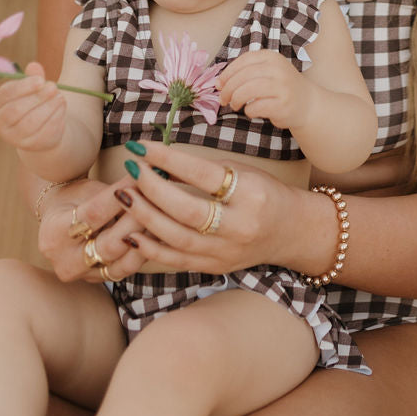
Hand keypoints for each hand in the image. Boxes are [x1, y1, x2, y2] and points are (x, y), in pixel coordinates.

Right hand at [0, 63, 66, 152]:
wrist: (42, 127)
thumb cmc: (34, 101)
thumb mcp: (32, 88)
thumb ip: (33, 77)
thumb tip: (34, 65)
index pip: (5, 95)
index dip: (23, 87)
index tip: (41, 80)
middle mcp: (1, 123)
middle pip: (16, 110)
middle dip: (37, 97)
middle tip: (54, 87)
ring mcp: (14, 137)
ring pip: (30, 123)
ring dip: (48, 107)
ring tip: (60, 96)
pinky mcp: (30, 145)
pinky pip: (43, 132)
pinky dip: (55, 118)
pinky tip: (61, 107)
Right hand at [37, 177, 150, 286]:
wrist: (61, 221)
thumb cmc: (76, 198)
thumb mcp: (87, 190)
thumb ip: (112, 193)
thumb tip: (148, 178)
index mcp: (54, 232)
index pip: (94, 213)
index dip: (121, 195)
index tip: (143, 176)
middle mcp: (65, 260)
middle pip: (109, 244)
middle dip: (138, 218)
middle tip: (159, 197)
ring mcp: (82, 276)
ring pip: (122, 262)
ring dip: (147, 238)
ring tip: (165, 215)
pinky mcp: (99, 281)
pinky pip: (127, 269)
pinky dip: (145, 251)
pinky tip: (161, 233)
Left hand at [112, 139, 304, 275]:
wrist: (292, 231)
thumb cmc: (265, 193)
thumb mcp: (242, 172)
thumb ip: (204, 171)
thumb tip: (159, 163)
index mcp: (250, 193)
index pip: (203, 174)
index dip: (168, 160)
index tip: (142, 147)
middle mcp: (240, 225)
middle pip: (187, 210)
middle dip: (152, 189)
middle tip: (130, 170)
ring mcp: (227, 251)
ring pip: (177, 238)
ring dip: (145, 216)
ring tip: (124, 196)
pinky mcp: (216, 268)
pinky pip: (177, 260)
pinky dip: (151, 248)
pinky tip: (132, 233)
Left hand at [218, 50, 308, 132]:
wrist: (307, 103)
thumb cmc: (281, 87)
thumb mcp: (268, 71)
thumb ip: (247, 71)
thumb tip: (220, 82)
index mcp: (271, 57)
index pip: (244, 60)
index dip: (227, 73)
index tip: (219, 84)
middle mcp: (278, 69)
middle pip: (243, 76)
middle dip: (228, 89)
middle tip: (223, 99)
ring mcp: (282, 87)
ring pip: (248, 90)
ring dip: (236, 99)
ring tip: (234, 105)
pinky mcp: (283, 104)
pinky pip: (256, 107)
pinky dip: (248, 111)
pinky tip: (251, 111)